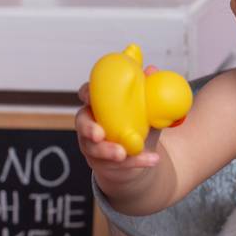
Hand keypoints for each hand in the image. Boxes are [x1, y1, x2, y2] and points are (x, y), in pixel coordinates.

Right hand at [75, 65, 161, 182]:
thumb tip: (152, 69)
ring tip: (125, 153)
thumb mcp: (145, 107)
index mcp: (99, 105)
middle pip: (82, 124)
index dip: (86, 94)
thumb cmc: (138, 124)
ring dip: (110, 151)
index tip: (90, 96)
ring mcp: (94, 146)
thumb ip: (147, 90)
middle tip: (99, 134)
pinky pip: (118, 165)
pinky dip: (137, 162)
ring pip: (95, 149)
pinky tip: (153, 159)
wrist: (141, 154)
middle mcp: (91, 125)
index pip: (87, 94)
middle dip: (88, 129)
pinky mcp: (103, 165)